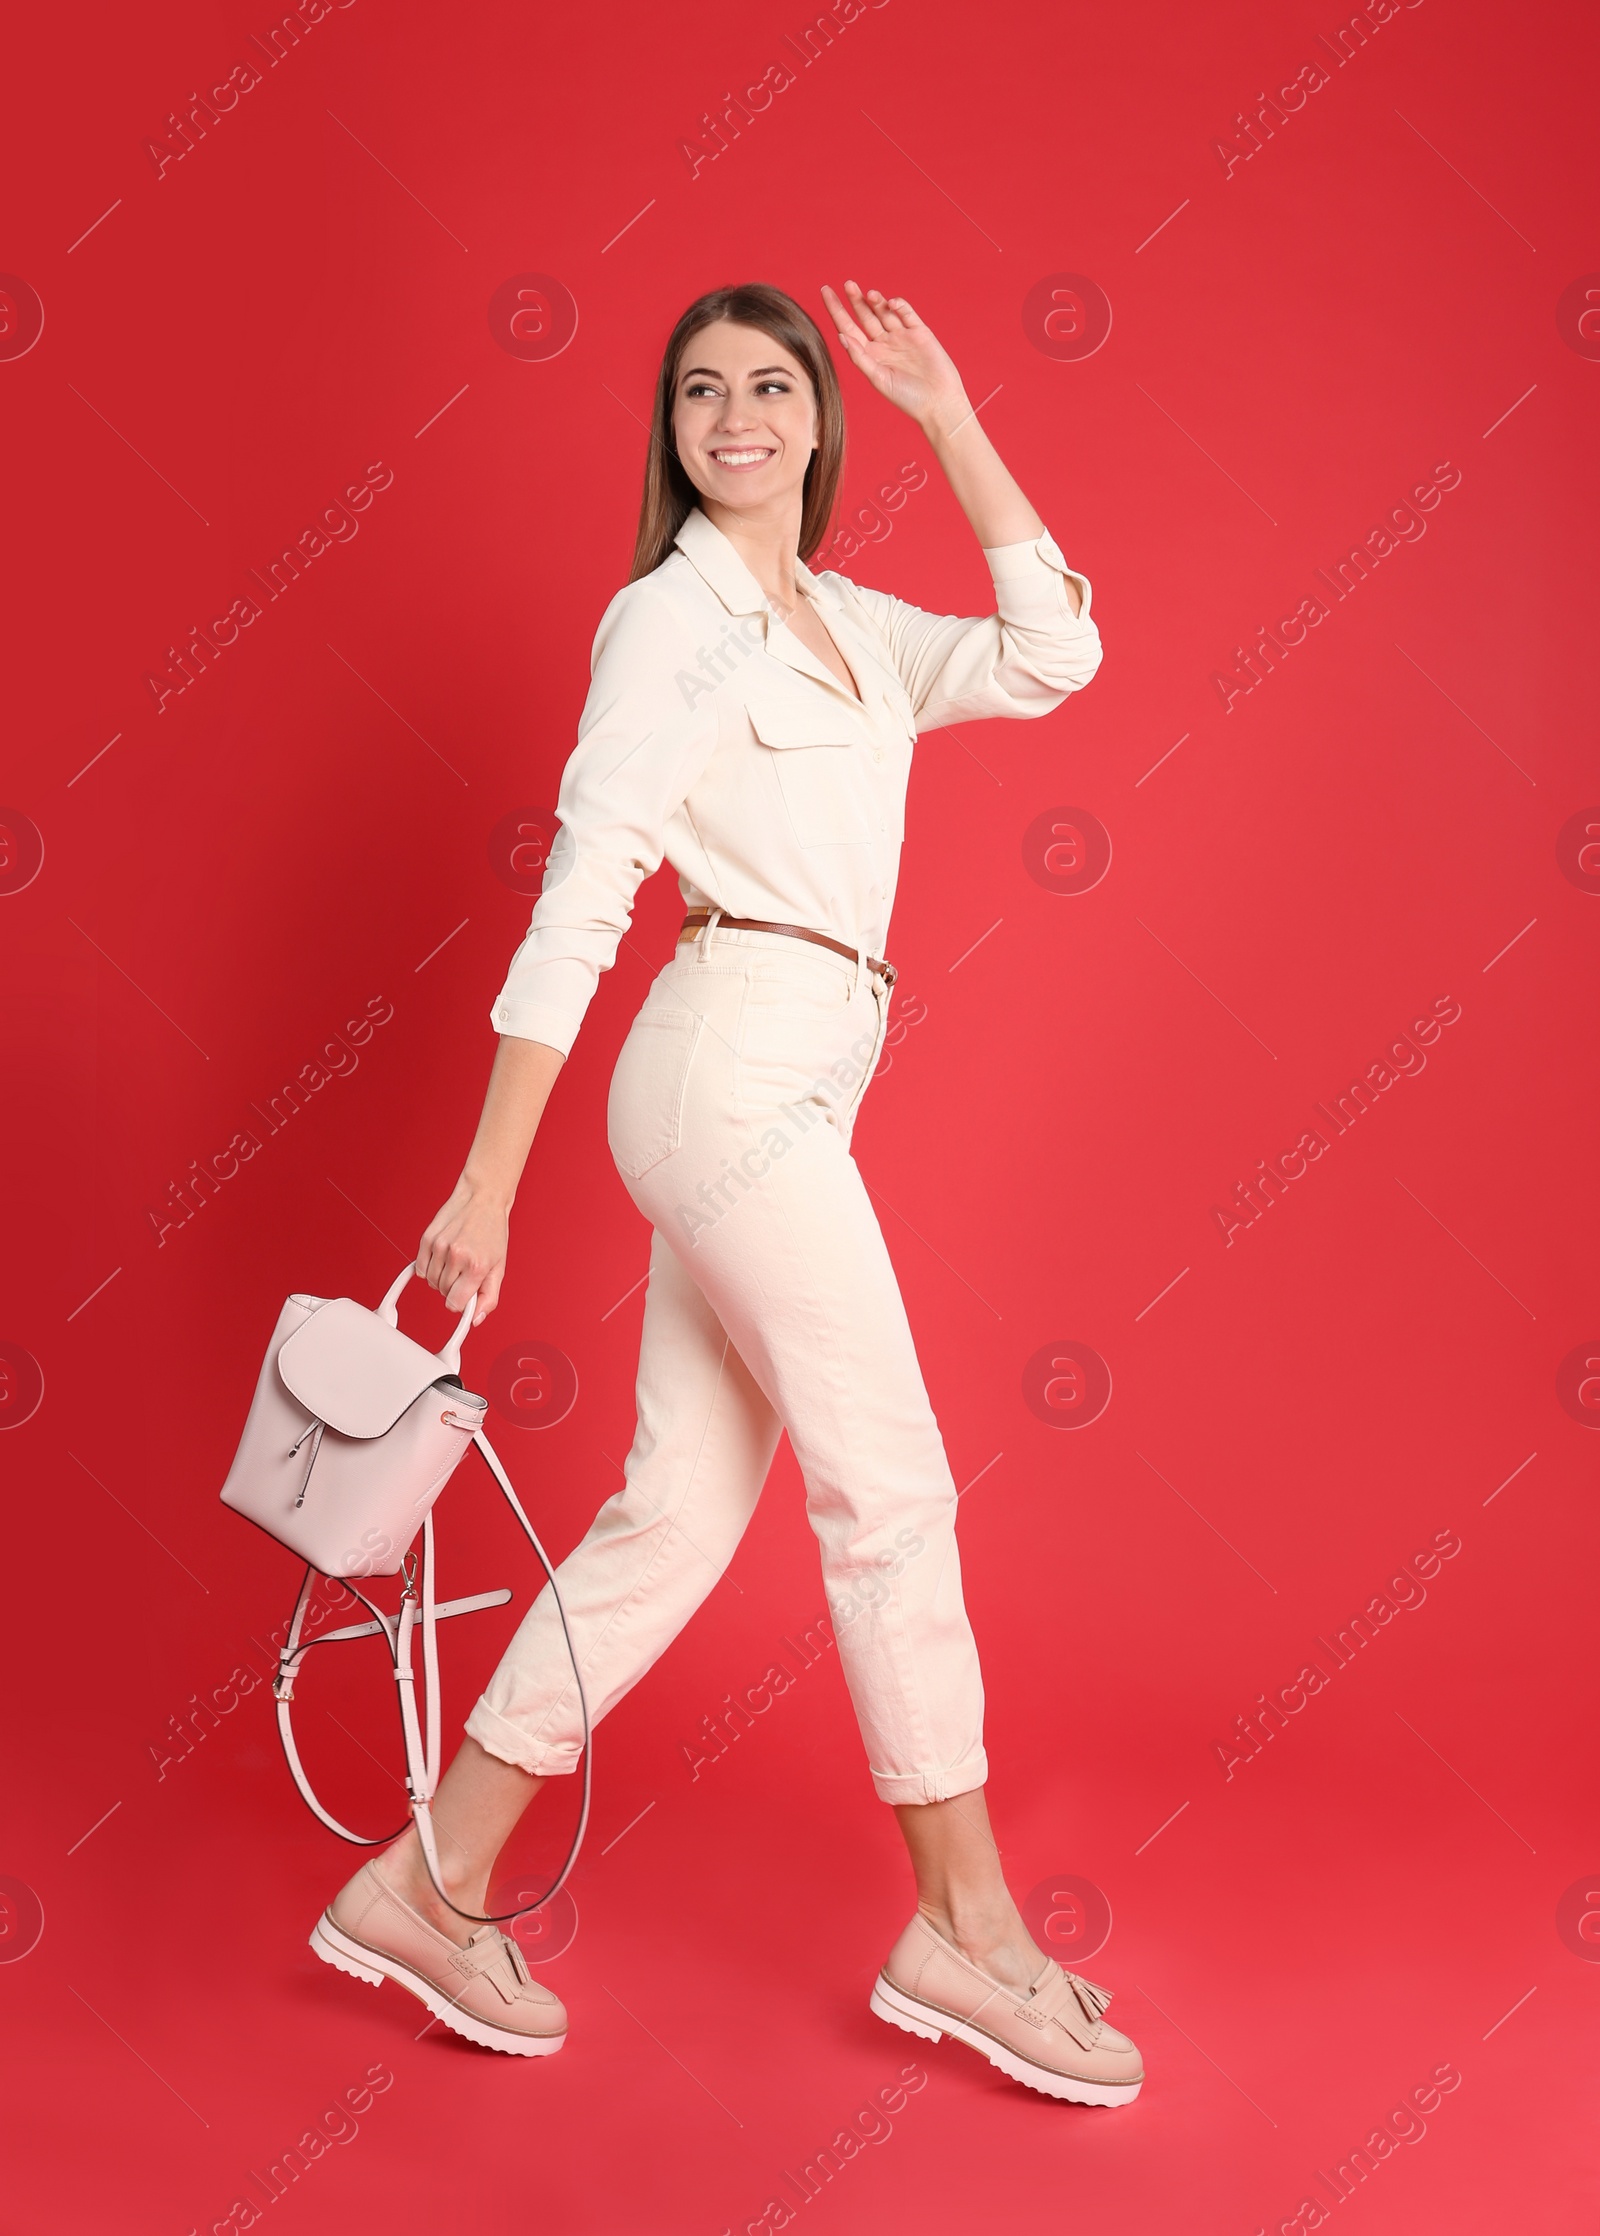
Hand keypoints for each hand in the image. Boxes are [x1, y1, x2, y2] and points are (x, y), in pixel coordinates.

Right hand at [417, 1177, 508, 1328]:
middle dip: (453, 1287)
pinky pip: (419, 1268)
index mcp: (476, 1266)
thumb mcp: (499, 1267)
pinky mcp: (427, 1239)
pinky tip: (443, 1256)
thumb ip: (489, 1297)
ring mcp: (439, 1246)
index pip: (455, 1304)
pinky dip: (428, 1267)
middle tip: (465, 1271)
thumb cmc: (492, 1232)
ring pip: (430, 1282)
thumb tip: (475, 1320)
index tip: (465, 1295)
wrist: (482, 1199)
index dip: (460, 1302)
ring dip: (440, 1278)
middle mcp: (456, 1256)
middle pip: (442, 1293)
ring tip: (455, 1262)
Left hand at [820, 282, 969, 434]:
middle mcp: (884, 344)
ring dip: (876, 301)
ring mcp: (902, 337)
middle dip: (855, 300)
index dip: (837, 311)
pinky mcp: (920, 332)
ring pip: (884, 312)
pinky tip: (891, 303)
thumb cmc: (907, 398)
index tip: (825, 291)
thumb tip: (841, 336)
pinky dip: (899, 306)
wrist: (939, 402)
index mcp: (870, 356)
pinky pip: (906, 313)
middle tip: (848, 284)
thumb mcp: (878, 379)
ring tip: (869, 294)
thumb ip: (860, 358)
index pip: (849, 328)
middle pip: (865, 316)